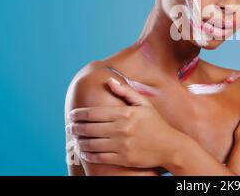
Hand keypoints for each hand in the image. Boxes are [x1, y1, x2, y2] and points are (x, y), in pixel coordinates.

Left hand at [66, 78, 184, 168]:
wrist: (170, 146)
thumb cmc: (156, 123)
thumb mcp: (144, 104)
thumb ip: (126, 91)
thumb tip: (110, 80)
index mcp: (125, 113)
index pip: (93, 113)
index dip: (78, 114)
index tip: (71, 115)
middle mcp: (121, 129)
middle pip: (89, 128)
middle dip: (75, 128)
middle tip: (70, 127)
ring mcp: (121, 145)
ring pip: (91, 144)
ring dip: (79, 142)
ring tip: (75, 139)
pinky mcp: (123, 158)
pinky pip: (99, 157)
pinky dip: (88, 155)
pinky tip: (84, 152)